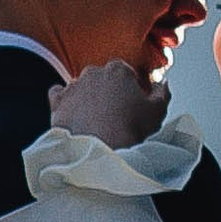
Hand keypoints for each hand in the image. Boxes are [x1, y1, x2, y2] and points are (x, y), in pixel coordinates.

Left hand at [48, 58, 167, 149]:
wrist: (99, 151)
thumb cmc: (129, 130)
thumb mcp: (157, 111)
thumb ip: (162, 92)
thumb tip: (162, 84)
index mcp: (118, 70)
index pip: (126, 72)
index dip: (131, 87)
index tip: (133, 102)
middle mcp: (93, 72)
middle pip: (102, 78)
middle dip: (108, 91)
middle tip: (115, 113)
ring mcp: (73, 86)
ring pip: (81, 86)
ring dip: (87, 97)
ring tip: (95, 120)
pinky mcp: (58, 102)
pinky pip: (59, 95)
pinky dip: (65, 102)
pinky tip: (74, 114)